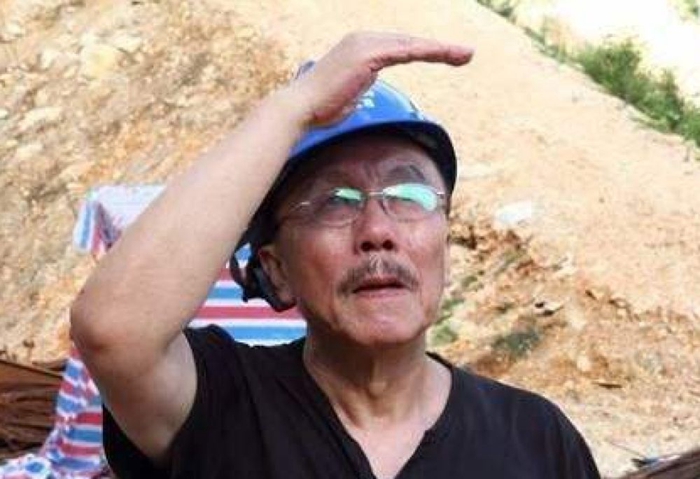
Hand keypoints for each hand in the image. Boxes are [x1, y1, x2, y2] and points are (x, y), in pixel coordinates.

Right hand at [288, 31, 473, 126]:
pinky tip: (447, 54)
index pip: (400, 47)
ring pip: (412, 44)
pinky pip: (406, 51)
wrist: (301, 108)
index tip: (447, 57)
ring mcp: (365, 44)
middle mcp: (363, 39)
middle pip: (410, 42)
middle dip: (441, 48)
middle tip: (467, 54)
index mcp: (360, 47)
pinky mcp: (368, 54)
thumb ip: (360, 88)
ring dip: (442, 49)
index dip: (425, 51)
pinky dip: (428, 52)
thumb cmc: (321, 108)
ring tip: (466, 54)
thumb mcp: (348, 95)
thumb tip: (365, 95)